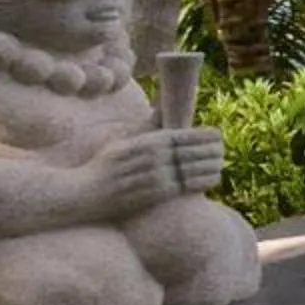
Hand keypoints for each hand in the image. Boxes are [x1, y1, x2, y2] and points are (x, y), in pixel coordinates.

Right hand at [77, 128, 225, 219]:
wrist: (81, 194)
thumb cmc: (103, 165)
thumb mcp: (122, 140)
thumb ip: (146, 126)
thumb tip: (164, 107)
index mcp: (143, 142)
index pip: (181, 135)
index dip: (202, 135)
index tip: (217, 134)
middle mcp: (149, 158)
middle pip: (189, 152)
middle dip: (210, 150)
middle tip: (224, 148)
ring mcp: (151, 178)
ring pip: (190, 169)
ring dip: (210, 165)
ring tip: (223, 161)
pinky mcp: (151, 197)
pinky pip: (183, 188)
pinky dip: (201, 182)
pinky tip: (214, 179)